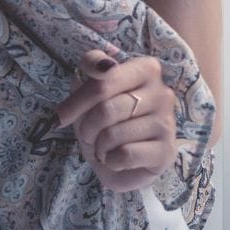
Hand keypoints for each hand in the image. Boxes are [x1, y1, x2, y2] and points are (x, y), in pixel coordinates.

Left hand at [55, 49, 178, 192]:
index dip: (77, 100)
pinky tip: (117, 159)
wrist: (123, 163)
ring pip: (114, 134)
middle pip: (106, 109)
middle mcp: (162, 92)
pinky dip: (112, 161)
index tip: (62, 116)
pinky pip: (125, 155)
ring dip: (99, 147)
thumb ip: (92, 71)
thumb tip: (101, 65)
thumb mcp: (91, 94)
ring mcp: (166, 122)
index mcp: (146, 68)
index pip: (103, 77)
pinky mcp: (166, 151)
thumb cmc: (107, 123)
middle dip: (87, 128)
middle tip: (88, 135)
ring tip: (105, 148)